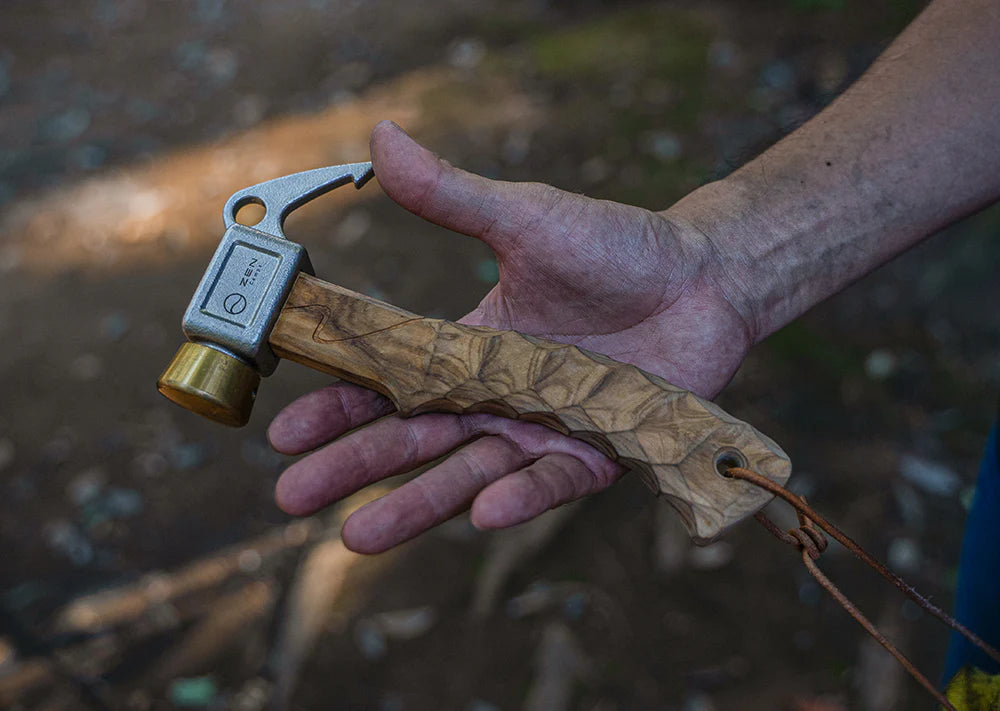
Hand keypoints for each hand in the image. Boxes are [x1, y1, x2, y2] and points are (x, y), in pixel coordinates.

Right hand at [268, 121, 755, 552]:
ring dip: (417, 503)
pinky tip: (483, 511)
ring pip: (469, 473)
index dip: (338, 407)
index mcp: (470, 346)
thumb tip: (380, 137)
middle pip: (414, 439)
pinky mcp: (595, 452)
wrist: (703, 276)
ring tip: (361, 536)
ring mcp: (542, 427)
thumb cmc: (614, 246)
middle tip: (292, 497)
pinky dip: (519, 497)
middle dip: (353, 468)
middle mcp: (497, 395)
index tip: (286, 431)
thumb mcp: (523, 216)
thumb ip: (452, 194)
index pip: (389, 382)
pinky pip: (551, 480)